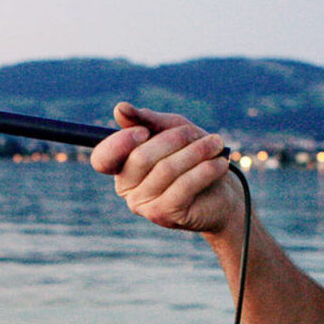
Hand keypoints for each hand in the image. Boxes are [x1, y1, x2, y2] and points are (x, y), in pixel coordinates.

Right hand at [89, 102, 236, 233]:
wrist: (220, 192)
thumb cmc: (192, 156)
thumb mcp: (171, 130)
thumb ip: (146, 120)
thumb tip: (119, 109)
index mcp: (121, 166)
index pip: (103, 158)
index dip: (120, 142)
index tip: (144, 131)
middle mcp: (126, 188)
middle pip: (140, 158)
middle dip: (175, 139)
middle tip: (199, 133)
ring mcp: (143, 205)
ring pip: (166, 170)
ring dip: (197, 151)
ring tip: (217, 144)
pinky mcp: (164, 215)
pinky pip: (184, 186)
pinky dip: (205, 170)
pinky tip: (219, 163)